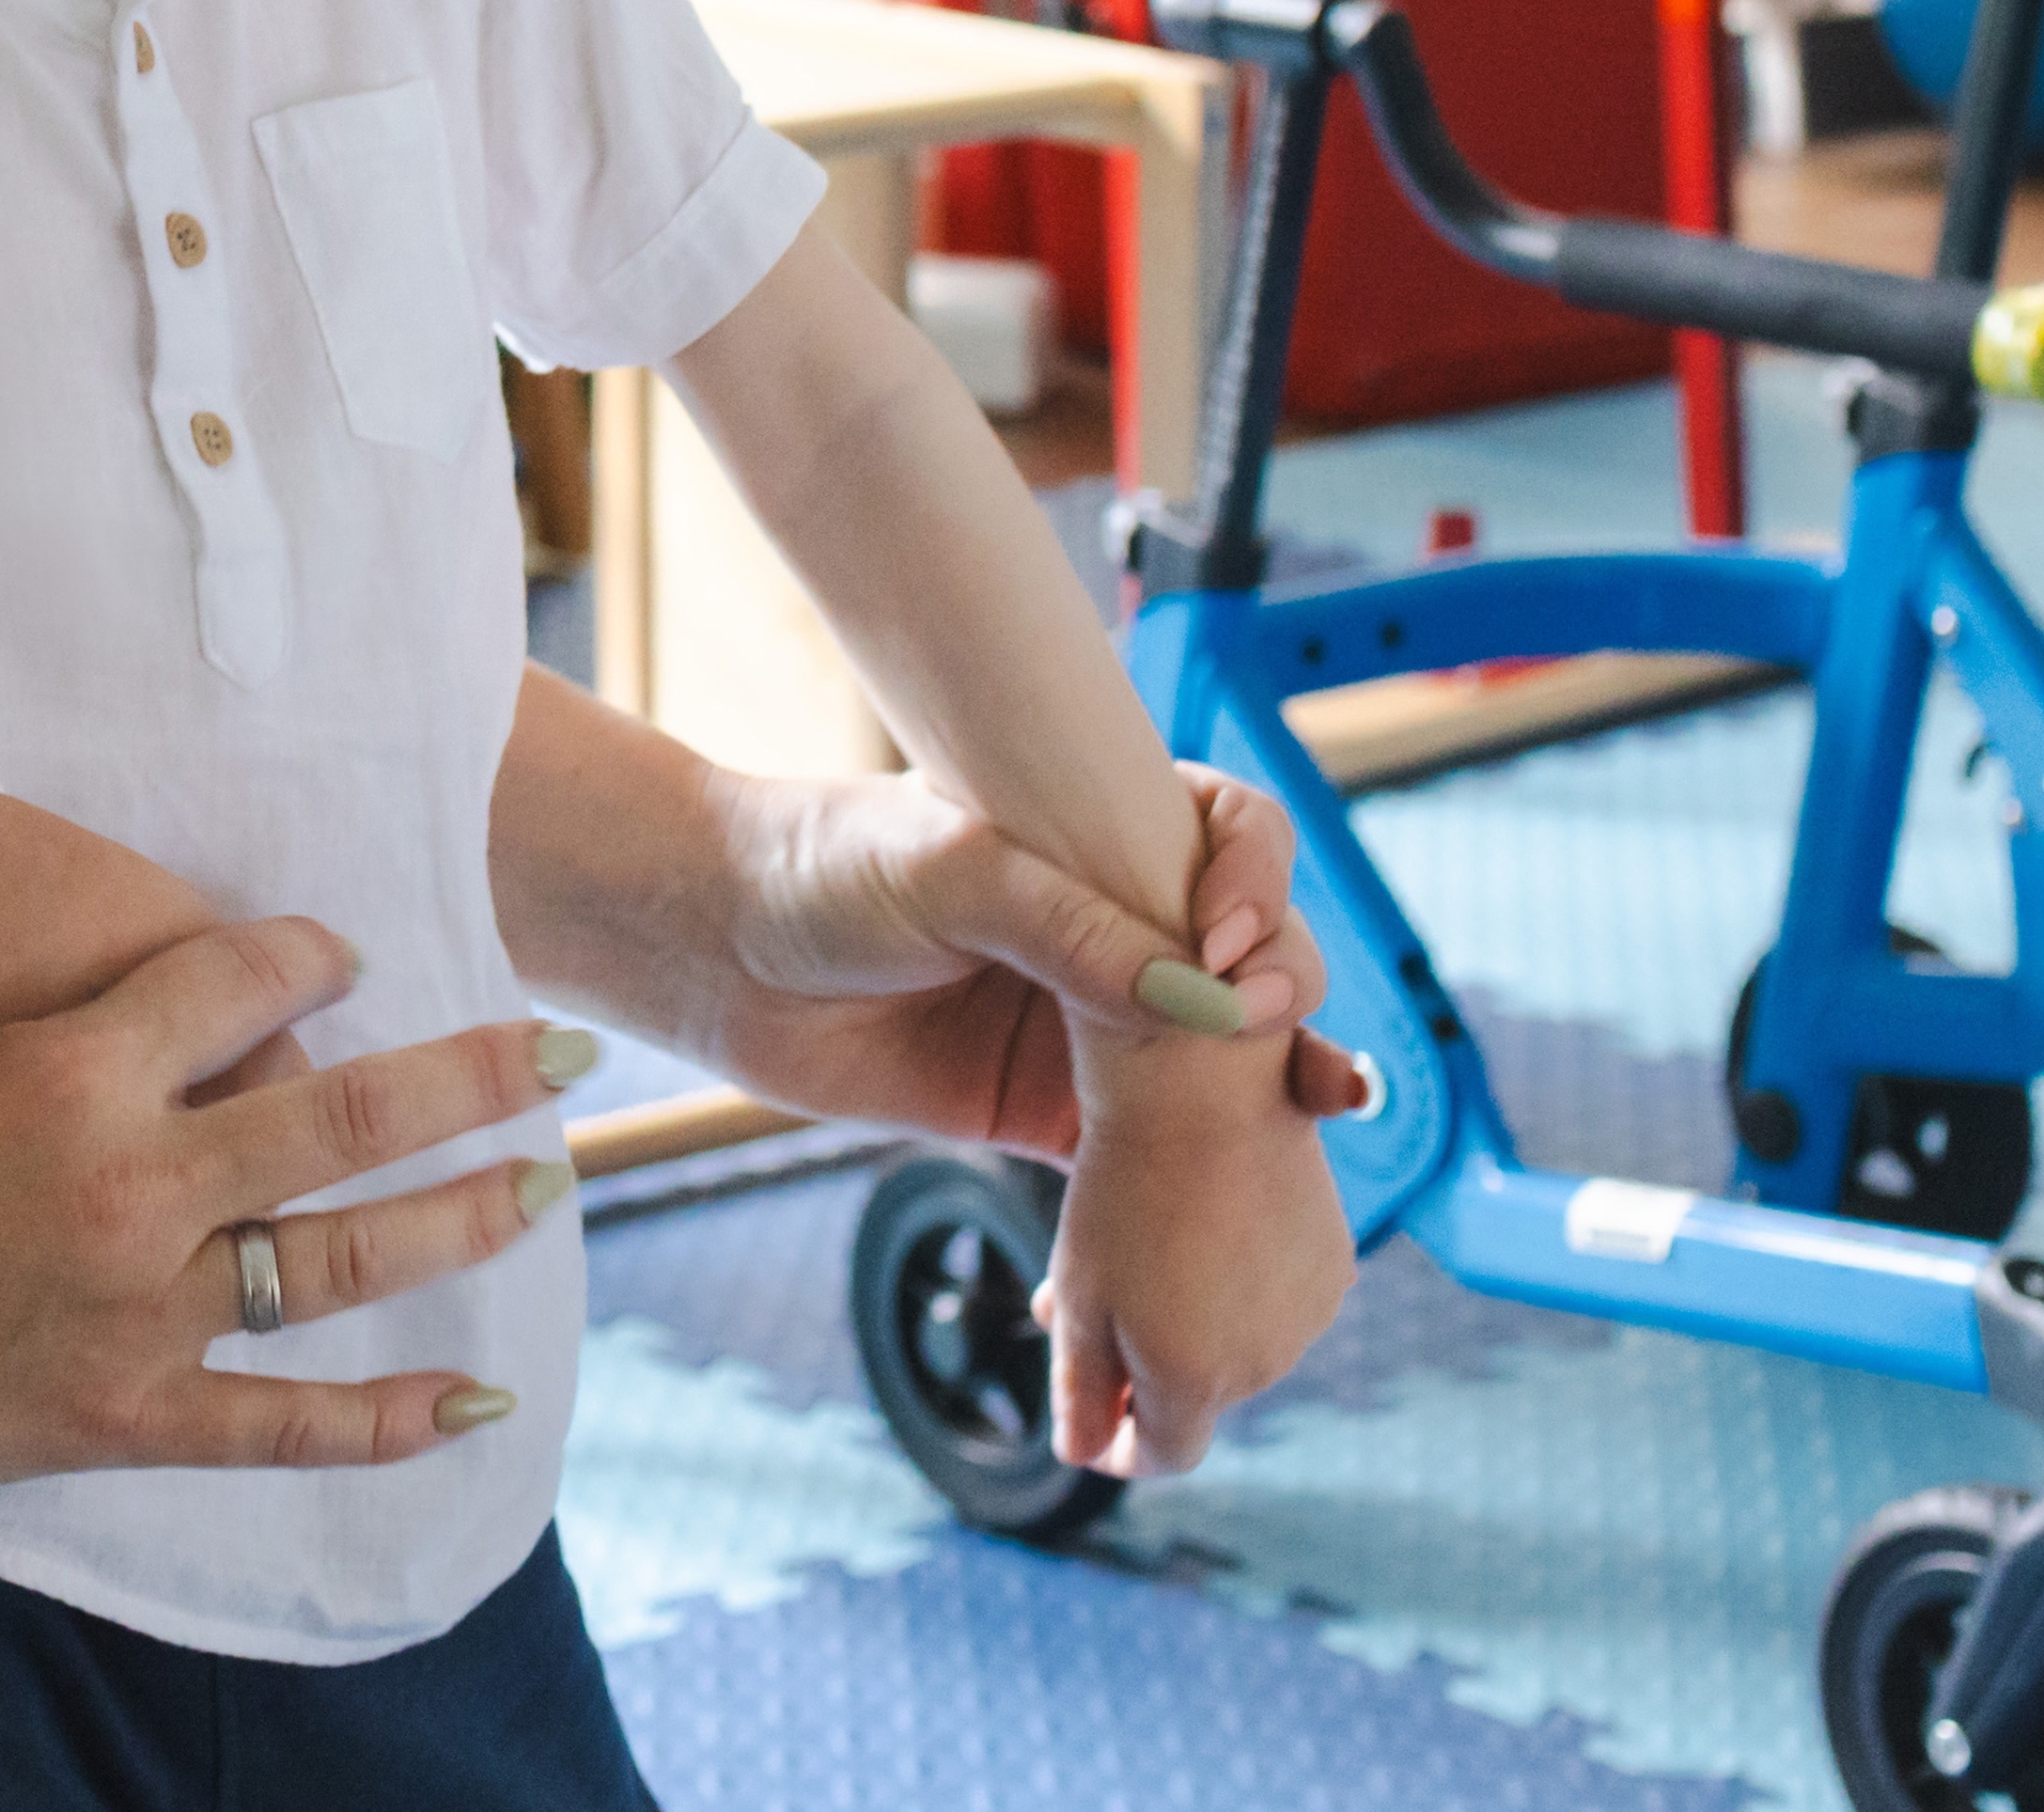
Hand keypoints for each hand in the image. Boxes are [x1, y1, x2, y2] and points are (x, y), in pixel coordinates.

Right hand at [0, 920, 582, 1490]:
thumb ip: (47, 1000)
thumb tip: (154, 967)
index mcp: (69, 1067)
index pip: (247, 983)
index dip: (313, 959)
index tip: (346, 957)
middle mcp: (124, 1186)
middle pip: (342, 1119)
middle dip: (468, 1078)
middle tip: (556, 1053)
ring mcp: (128, 1312)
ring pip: (339, 1264)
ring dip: (457, 1221)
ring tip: (542, 1187)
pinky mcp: (114, 1417)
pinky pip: (281, 1427)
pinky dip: (387, 1422)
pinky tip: (471, 1400)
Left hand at [672, 759, 1367, 1161]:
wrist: (717, 955)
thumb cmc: (824, 869)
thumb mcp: (950, 870)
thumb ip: (1069, 929)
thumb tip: (1199, 998)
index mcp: (1102, 835)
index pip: (1231, 839)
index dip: (1257, 883)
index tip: (1227, 936)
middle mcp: (1116, 926)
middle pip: (1250, 958)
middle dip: (1284, 992)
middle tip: (1271, 1032)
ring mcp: (1094, 1023)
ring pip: (1218, 1063)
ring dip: (1277, 1090)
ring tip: (1326, 1105)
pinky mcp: (1056, 1113)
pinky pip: (1149, 1164)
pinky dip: (1193, 1188)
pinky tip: (1234, 1207)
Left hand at [1038, 1033, 1357, 1476]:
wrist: (1201, 1089)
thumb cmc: (1120, 1190)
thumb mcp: (1079, 1294)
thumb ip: (1082, 1388)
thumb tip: (1084, 1455)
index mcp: (1193, 1379)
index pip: (1164, 1452)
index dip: (1124, 1448)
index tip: (1093, 1428)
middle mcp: (1263, 1362)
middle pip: (1197, 1396)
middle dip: (1143, 1369)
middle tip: (1081, 1307)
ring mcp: (1306, 1315)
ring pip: (1237, 1347)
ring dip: (1190, 1324)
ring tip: (1137, 1257)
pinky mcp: (1331, 1266)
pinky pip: (1276, 1302)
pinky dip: (1236, 1285)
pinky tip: (1199, 1229)